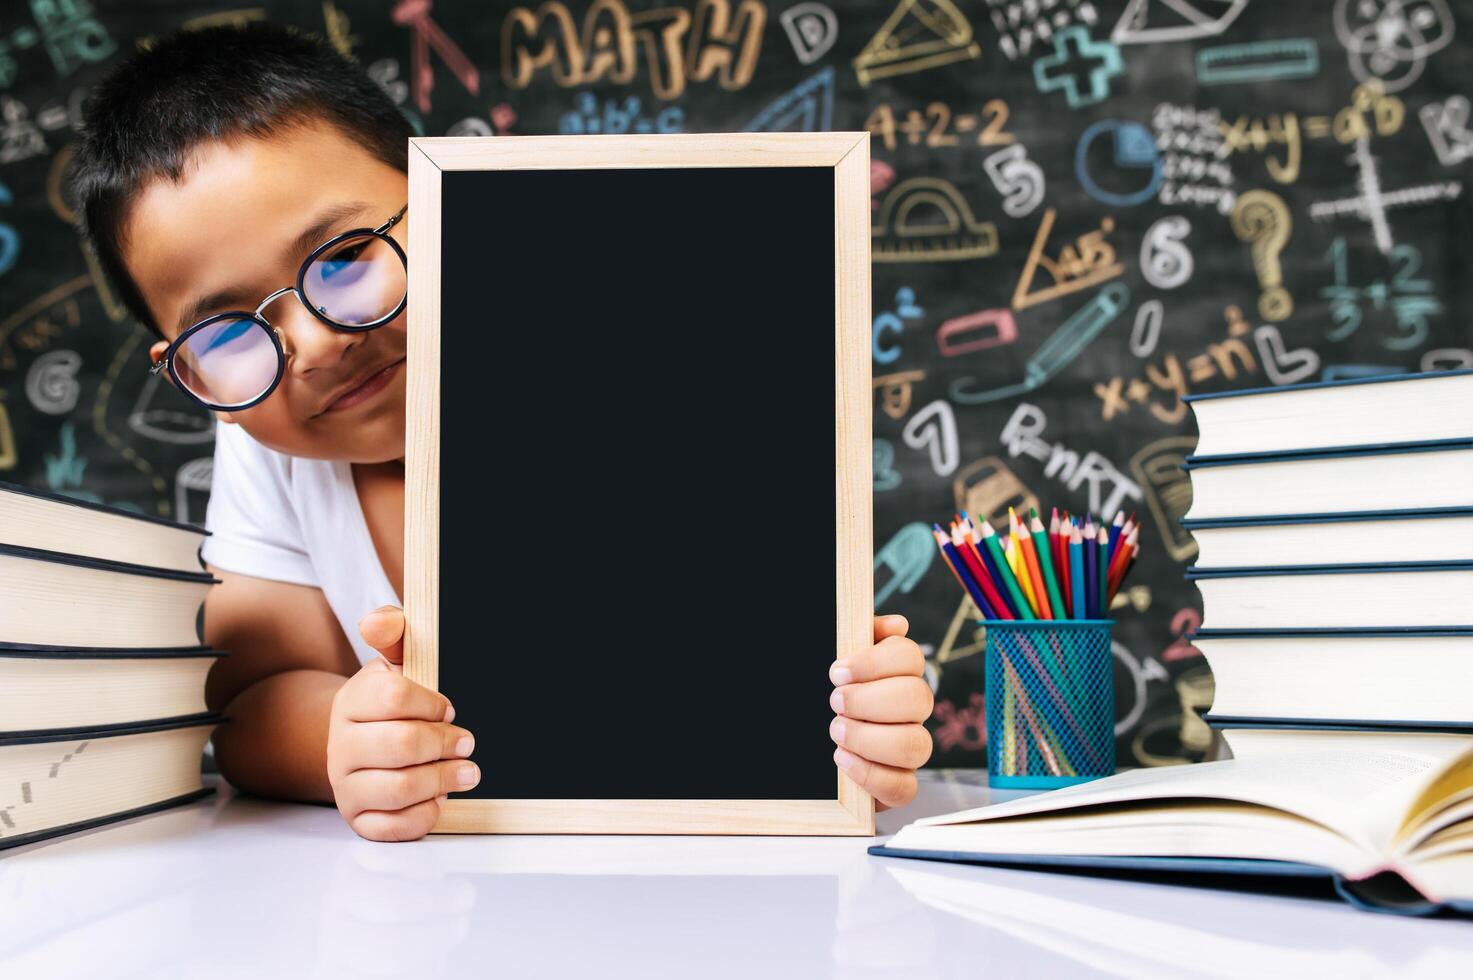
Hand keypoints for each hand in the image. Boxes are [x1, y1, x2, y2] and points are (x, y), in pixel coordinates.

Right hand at [326, 605, 479, 840]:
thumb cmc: (392, 703)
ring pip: (399, 789)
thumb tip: (376, 622)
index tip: (448, 708)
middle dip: (445, 743)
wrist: (365, 743)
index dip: (432, 704)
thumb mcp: (394, 662)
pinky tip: (440, 799)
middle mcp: (341, 746)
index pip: (393, 697)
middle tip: (467, 742)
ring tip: (468, 771)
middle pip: (401, 745)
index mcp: (351, 701)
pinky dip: (425, 814)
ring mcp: (346, 786)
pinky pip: (394, 827)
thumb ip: (393, 632)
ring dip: (443, 780)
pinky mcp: (359, 819)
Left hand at [829, 615, 933, 809]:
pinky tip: (842, 759)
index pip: (910, 657)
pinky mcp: (898, 785)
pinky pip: (905, 788)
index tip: (837, 672)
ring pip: (917, 745)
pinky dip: (872, 775)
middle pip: (919, 698)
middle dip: (870, 700)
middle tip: (834, 702)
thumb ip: (858, 635)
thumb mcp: (834, 667)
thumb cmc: (823, 698)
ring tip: (836, 732)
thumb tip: (897, 624)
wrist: (803, 748)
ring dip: (870, 738)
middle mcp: (910, 712)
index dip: (875, 663)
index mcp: (896, 675)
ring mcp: (908, 749)